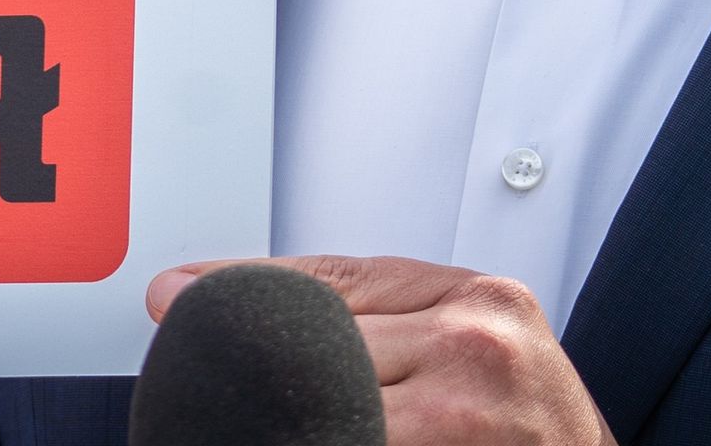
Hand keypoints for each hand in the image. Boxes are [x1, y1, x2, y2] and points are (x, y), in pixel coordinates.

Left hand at [148, 256, 613, 444]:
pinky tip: (291, 435)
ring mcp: (462, 420)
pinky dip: (317, 435)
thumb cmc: (535, 429)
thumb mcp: (478, 344)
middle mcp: (473, 349)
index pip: (331, 281)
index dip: (242, 287)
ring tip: (245, 417)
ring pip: (327, 404)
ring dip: (281, 415)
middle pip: (318, 343)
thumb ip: (385, 315)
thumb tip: (233, 300)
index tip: (175, 296)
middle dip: (260, 365)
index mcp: (478, 301)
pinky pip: (347, 437)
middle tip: (203, 374)